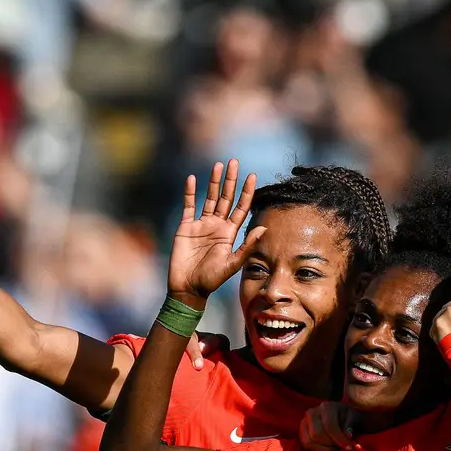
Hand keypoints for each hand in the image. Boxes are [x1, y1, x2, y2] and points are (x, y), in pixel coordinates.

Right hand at [167, 160, 263, 307]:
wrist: (188, 288)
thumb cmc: (211, 280)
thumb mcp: (232, 264)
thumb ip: (246, 246)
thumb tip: (264, 229)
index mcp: (229, 233)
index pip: (241, 208)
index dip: (247, 192)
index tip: (252, 176)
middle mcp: (217, 225)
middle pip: (226, 198)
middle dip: (231, 181)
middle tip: (235, 162)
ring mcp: (201, 225)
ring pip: (209, 198)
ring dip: (213, 182)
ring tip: (218, 165)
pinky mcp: (186, 227)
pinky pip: (189, 206)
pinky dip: (190, 192)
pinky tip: (193, 179)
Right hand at [299, 401, 355, 450]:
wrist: (338, 415)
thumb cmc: (346, 417)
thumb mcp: (353, 418)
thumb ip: (350, 426)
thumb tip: (348, 436)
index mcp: (326, 407)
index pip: (329, 426)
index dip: (339, 439)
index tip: (349, 448)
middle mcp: (311, 413)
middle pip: (317, 435)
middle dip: (330, 445)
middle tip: (340, 447)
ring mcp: (304, 422)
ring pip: (308, 442)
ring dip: (323, 450)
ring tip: (334, 449)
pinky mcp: (301, 432)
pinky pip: (305, 446)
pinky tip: (327, 450)